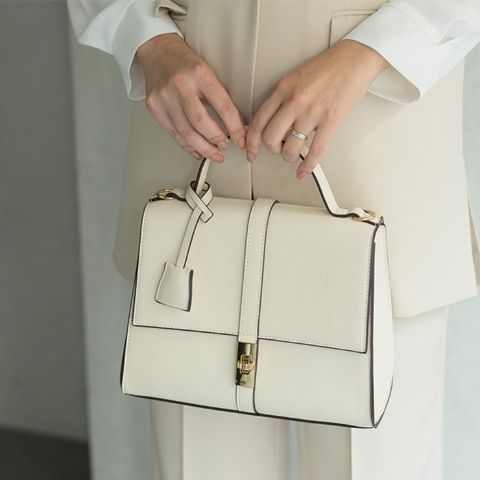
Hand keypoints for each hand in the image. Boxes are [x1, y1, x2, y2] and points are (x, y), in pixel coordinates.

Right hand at [136, 33, 246, 162]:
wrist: (158, 52)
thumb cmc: (185, 63)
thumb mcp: (208, 72)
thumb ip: (220, 97)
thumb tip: (238, 125)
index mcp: (199, 73)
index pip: (222, 105)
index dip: (235, 127)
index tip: (241, 139)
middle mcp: (180, 85)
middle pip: (200, 122)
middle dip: (216, 140)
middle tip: (226, 147)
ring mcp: (165, 97)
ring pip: (186, 132)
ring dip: (203, 148)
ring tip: (215, 154)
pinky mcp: (155, 108)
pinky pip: (174, 134)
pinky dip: (188, 146)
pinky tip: (198, 151)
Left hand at [245, 39, 389, 177]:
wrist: (355, 58)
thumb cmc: (327, 68)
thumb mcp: (294, 79)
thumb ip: (281, 100)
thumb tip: (271, 125)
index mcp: (282, 89)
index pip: (258, 122)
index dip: (251, 142)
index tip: (251, 151)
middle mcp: (294, 101)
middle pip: (270, 138)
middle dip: (272, 149)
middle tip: (279, 148)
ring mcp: (312, 111)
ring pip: (290, 148)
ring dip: (290, 156)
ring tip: (294, 153)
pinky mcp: (331, 120)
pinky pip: (315, 151)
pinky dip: (308, 166)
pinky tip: (304, 170)